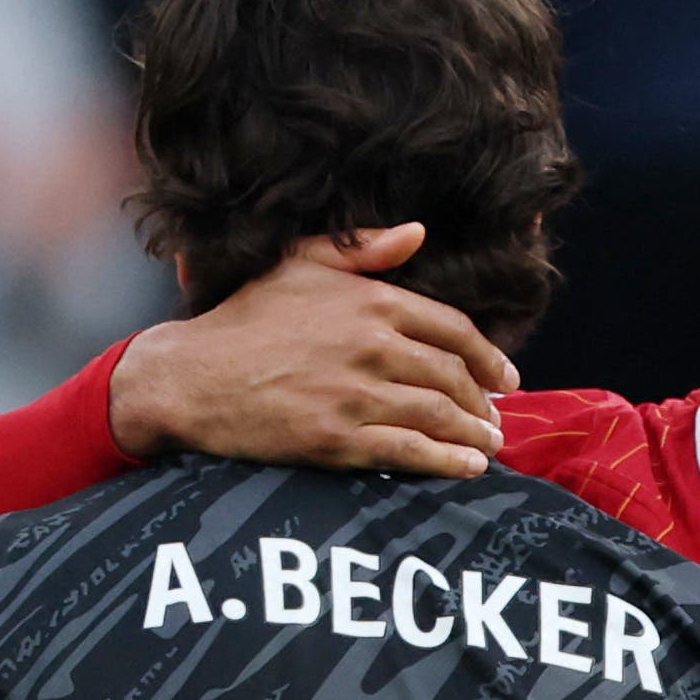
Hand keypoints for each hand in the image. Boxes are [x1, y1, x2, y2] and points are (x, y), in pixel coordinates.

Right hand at [109, 225, 518, 476]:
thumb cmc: (245, 318)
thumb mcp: (299, 265)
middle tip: (498, 417)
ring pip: (438, 415)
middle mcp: (370, 346)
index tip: (507, 376)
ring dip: (475, 433)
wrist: (192, 377)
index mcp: (369, 301)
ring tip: (490, 443)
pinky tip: (471, 467)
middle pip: (452, 376)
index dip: (489, 355)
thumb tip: (418, 232)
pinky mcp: (338, 439)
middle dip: (484, 400)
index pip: (452, 329)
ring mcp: (355, 395)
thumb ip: (363, 250)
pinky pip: (410, 452)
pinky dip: (449, 462)